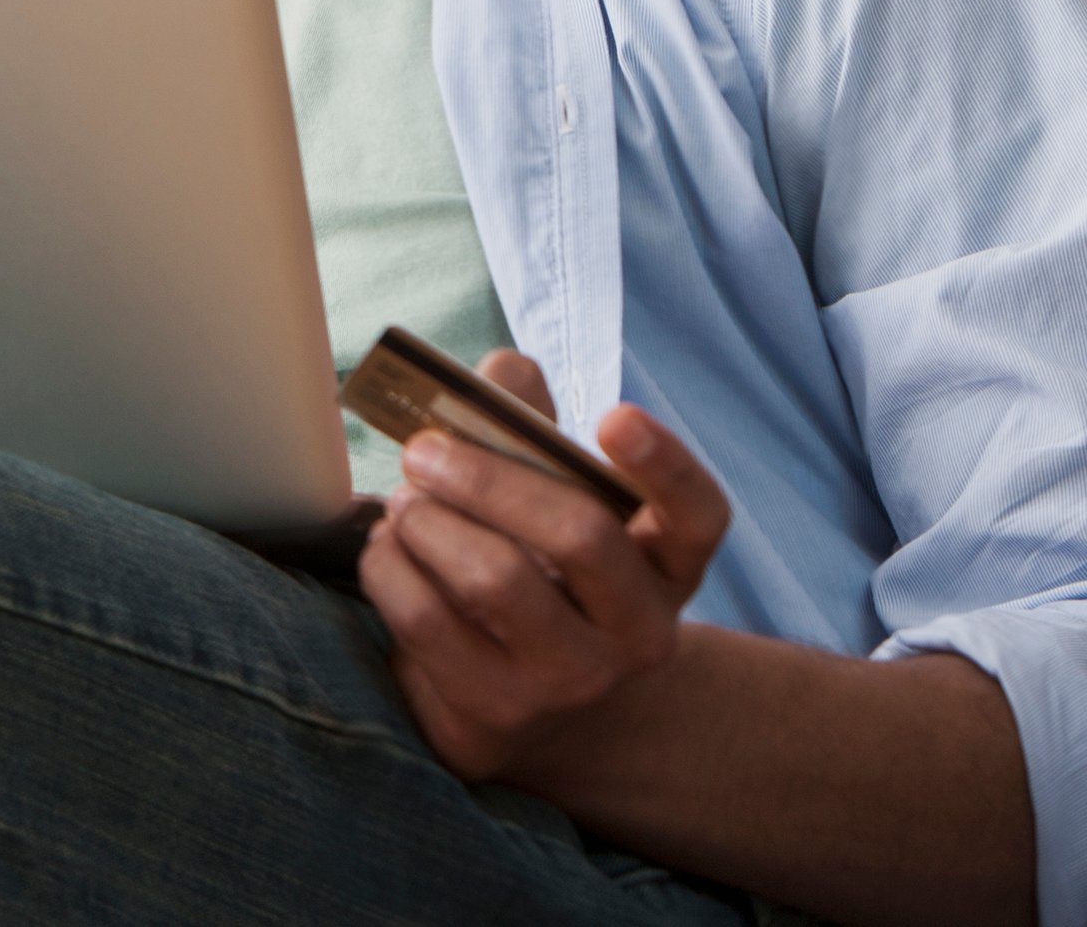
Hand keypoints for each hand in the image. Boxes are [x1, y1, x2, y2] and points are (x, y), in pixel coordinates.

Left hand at [356, 350, 731, 783]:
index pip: (696, 515)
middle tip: (423, 450)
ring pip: (494, 578)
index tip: (615, 416)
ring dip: (428, 520)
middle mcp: (639, 634)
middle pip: (579, 536)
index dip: (665, 464)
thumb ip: (534, 429)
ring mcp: (571, 684)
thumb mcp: (557, 506)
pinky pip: (424, 620)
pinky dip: (389, 566)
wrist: (537, 708)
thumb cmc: (542, 573)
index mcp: (667, 566)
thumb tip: (505, 370)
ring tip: (404, 503)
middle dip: (487, 477)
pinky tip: (390, 551)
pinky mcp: (494, 717)